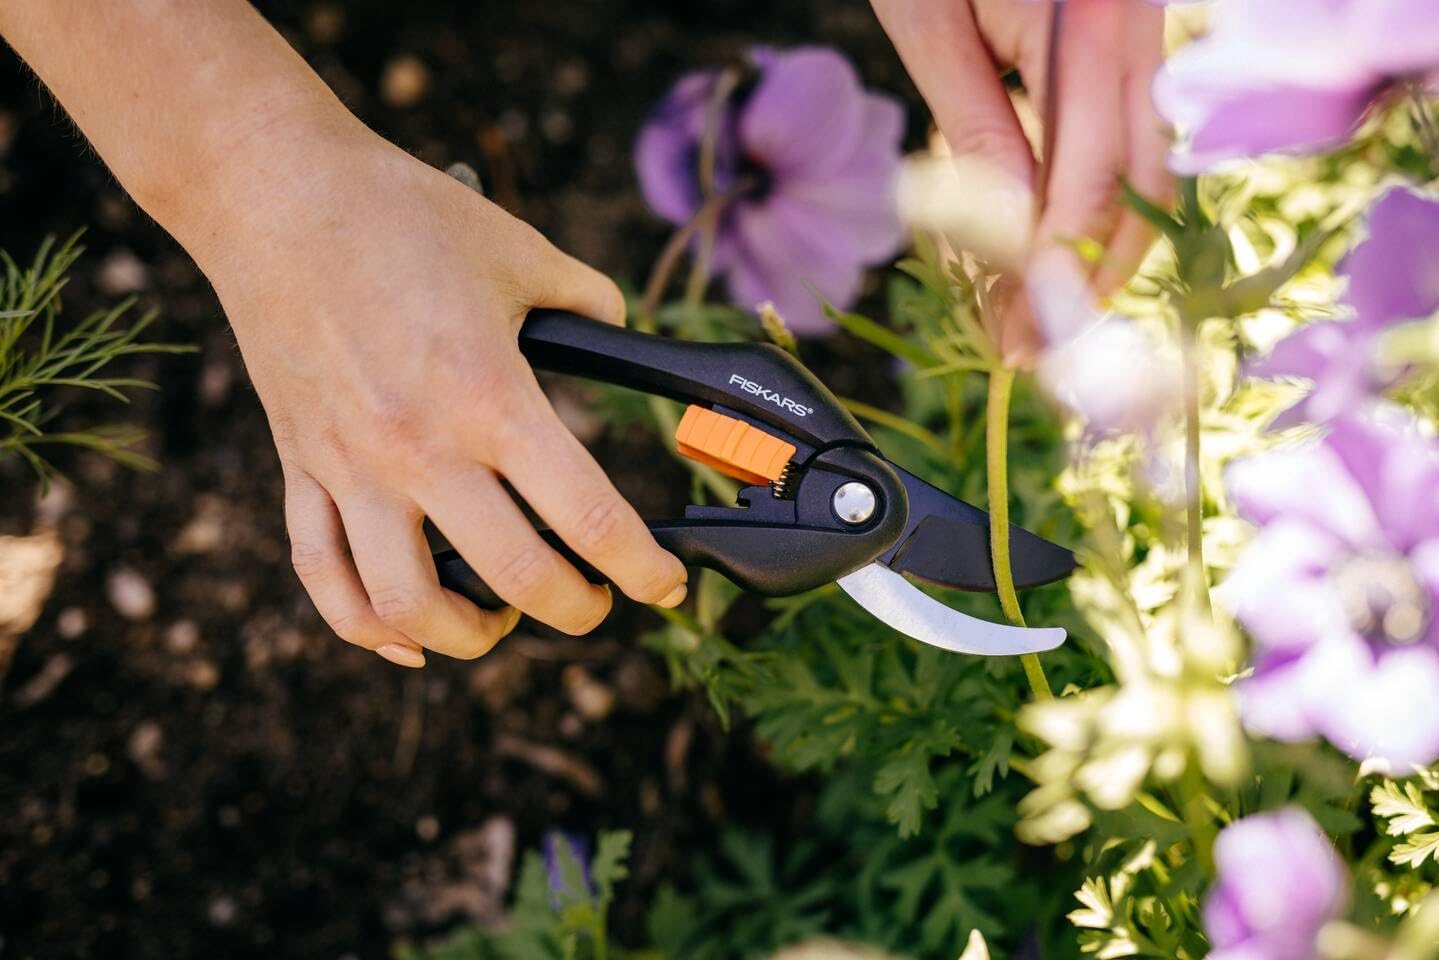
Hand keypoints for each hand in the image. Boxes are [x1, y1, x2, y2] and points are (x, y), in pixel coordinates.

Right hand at [187, 125, 687, 667]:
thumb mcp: (521, 252)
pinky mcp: (298, 467)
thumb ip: (589, 303)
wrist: (274, 194)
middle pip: (516, 580)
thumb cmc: (403, 215)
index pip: (590, 518)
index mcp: (490, 395)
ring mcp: (350, 466)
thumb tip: (623, 337)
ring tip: (499, 619)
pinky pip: (321, 575)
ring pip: (406, 606)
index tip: (665, 586)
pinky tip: (406, 638)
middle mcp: (420, 447)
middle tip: (595, 603)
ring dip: (468, 636)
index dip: (643, 569)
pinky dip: (364, 627)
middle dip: (576, 611)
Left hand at [873, 0, 1172, 361]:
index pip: (1093, 170)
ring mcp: (1141, 35)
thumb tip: (1013, 233)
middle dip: (1095, 272)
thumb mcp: (931, 26)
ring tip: (1050, 317)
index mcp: (1093, 21)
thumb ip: (979, 126)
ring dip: (1105, 247)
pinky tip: (1060, 250)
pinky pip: (1130, 137)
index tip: (1028, 333)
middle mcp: (1138, 29)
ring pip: (1149, 165)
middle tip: (1041, 347)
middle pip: (1144, 178)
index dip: (1062, 262)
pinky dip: (1099, 201)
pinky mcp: (1125, 46)